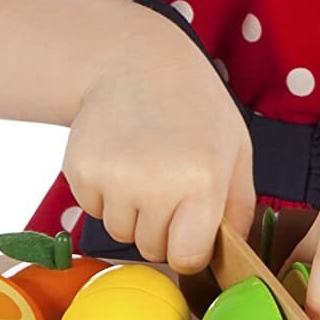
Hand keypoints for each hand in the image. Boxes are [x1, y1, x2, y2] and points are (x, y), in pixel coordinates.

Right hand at [63, 28, 255, 275]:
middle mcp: (156, 183)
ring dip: (131, 210)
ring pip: (119, 232)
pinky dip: (104, 193)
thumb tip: (235, 256)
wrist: (135, 61)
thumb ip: (240, 206)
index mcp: (203, 181)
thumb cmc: (194, 107)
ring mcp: (114, 177)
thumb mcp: (235, 148)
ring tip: (143, 163)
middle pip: (151, 249)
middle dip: (160, 227)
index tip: (189, 227)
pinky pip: (92, 210)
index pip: (187, 258)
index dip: (188, 247)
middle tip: (166, 179)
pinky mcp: (79, 170)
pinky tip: (119, 155)